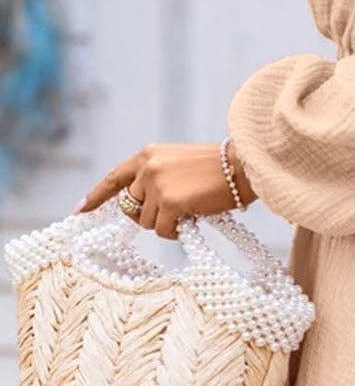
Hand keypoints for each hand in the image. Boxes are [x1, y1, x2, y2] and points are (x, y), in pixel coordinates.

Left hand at [74, 140, 258, 239]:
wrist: (244, 165)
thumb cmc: (218, 167)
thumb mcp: (178, 163)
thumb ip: (156, 178)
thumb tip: (140, 209)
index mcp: (148, 154)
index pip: (114, 178)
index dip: (96, 196)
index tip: (79, 210)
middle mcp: (147, 167)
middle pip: (131, 206)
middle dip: (148, 215)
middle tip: (173, 212)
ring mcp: (156, 184)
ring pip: (145, 221)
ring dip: (164, 223)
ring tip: (189, 210)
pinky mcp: (169, 202)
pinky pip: (161, 230)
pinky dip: (174, 231)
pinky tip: (191, 220)